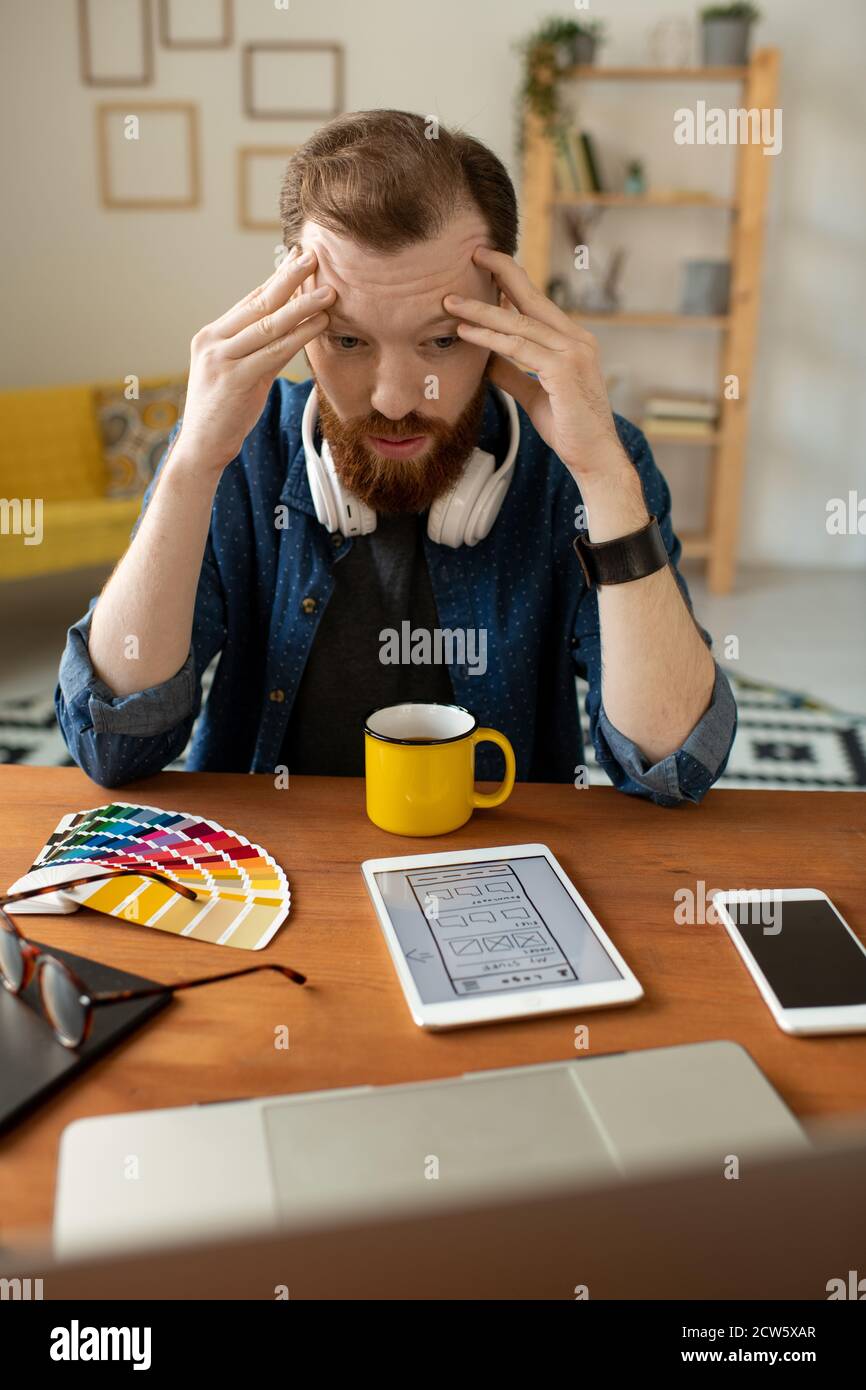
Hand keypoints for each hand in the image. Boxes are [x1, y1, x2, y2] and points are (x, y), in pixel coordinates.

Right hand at [176, 247, 334, 473]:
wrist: (202, 448)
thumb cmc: (225, 413)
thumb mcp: (240, 374)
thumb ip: (258, 350)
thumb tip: (287, 329)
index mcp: (212, 336)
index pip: (249, 301)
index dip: (277, 279)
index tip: (298, 257)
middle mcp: (212, 342)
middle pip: (258, 303)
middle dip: (288, 278)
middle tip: (313, 256)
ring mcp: (220, 359)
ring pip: (268, 325)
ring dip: (302, 306)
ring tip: (329, 291)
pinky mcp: (234, 380)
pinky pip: (273, 352)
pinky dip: (299, 336)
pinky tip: (319, 324)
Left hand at [443, 246, 627, 481]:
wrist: (594, 457)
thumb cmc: (569, 428)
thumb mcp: (535, 394)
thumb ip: (514, 373)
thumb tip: (488, 358)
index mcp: (573, 341)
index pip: (537, 303)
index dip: (511, 281)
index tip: (486, 265)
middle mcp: (576, 339)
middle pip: (532, 298)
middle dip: (500, 273)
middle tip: (472, 254)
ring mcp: (573, 353)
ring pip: (518, 323)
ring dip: (481, 310)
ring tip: (450, 301)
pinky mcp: (563, 370)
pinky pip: (518, 348)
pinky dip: (489, 338)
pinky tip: (466, 332)